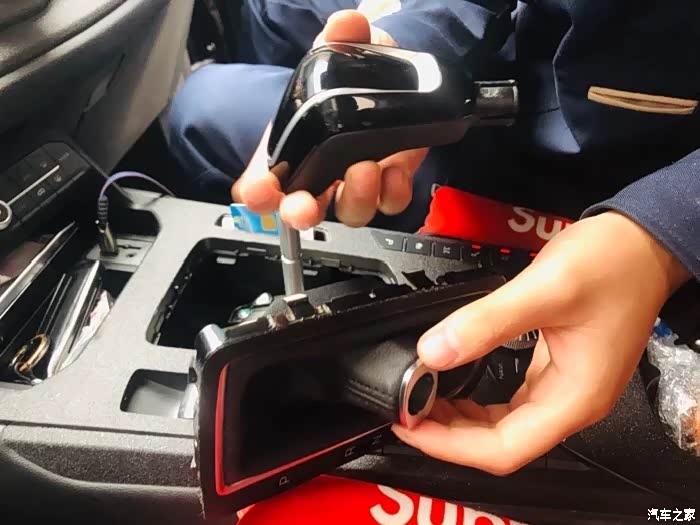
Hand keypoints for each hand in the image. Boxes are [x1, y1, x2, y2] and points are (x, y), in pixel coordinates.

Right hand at [231, 10, 427, 229]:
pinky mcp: (388, 183)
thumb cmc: (352, 74)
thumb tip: (345, 25)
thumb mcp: (341, 51)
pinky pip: (389, 202)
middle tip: (304, 207)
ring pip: (348, 211)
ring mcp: (353, 182)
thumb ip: (340, 38)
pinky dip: (392, 192)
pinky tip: (396, 170)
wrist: (394, 79)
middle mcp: (319, 173)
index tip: (260, 191)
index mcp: (292, 148)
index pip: (262, 183)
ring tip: (364, 170)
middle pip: (300, 209)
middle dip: (299, 212)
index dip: (257, 193)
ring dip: (354, 198)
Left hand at [393, 211, 690, 474]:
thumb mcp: (545, 289)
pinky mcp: (557, 368)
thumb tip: (434, 352)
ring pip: (504, 424)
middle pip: (501, 443)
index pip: (504, 449)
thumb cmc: (614, 264)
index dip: (450, 445)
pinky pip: (510, 401)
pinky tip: (454, 384)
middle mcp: (572, 402)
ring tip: (421, 401)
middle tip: (406, 411)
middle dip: (448, 434)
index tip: (411, 425)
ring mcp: (566, 387)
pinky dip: (478, 399)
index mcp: (575, 398)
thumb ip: (486, 323)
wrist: (644, 243)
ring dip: (460, 419)